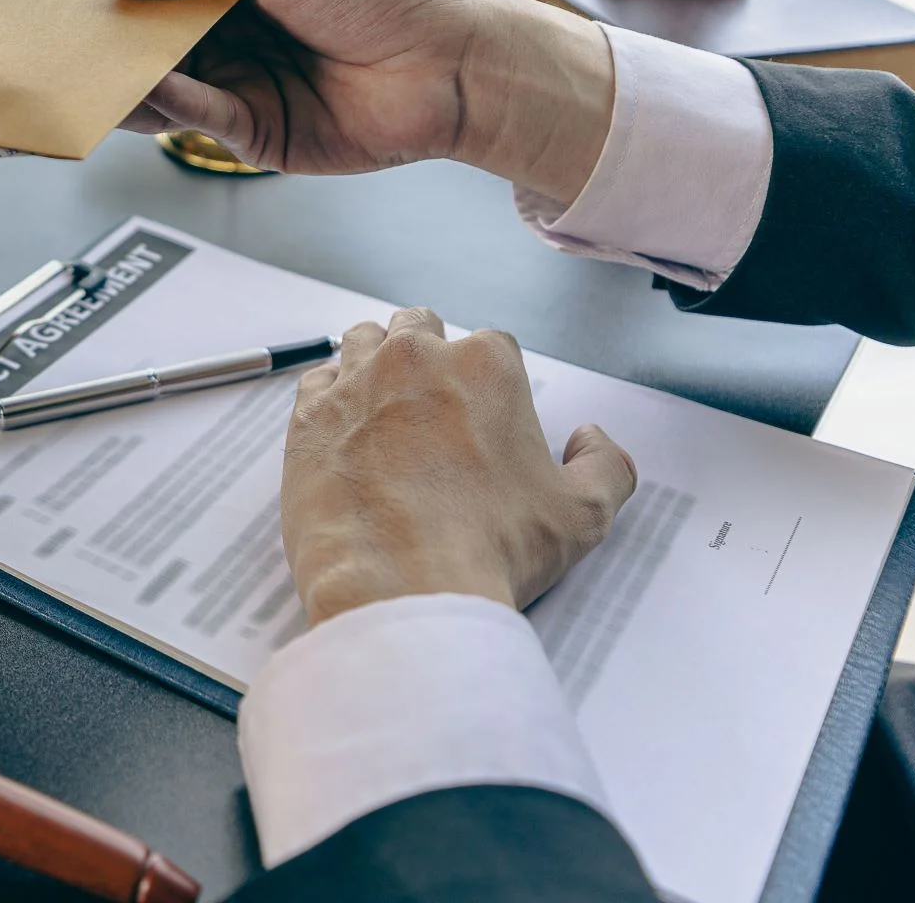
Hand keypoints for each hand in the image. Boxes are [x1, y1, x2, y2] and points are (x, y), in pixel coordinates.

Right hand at [107, 0, 615, 204]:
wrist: (450, 65)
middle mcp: (234, 43)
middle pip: (153, 48)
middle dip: (108, 47)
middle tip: (59, 43)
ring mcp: (243, 92)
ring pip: (166, 90)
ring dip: (127, 81)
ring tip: (87, 71)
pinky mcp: (258, 139)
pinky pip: (203, 120)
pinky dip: (173, 104)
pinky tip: (152, 86)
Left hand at [281, 307, 636, 625]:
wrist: (398, 586)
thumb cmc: (489, 551)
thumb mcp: (584, 516)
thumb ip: (606, 465)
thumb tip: (591, 438)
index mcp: (486, 366)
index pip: (491, 346)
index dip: (489, 380)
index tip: (483, 417)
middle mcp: (415, 358)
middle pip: (421, 329)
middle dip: (429, 357)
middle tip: (433, 410)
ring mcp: (355, 382)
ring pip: (364, 342)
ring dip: (376, 364)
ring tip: (386, 412)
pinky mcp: (308, 416)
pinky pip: (317, 380)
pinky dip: (331, 396)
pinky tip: (344, 429)